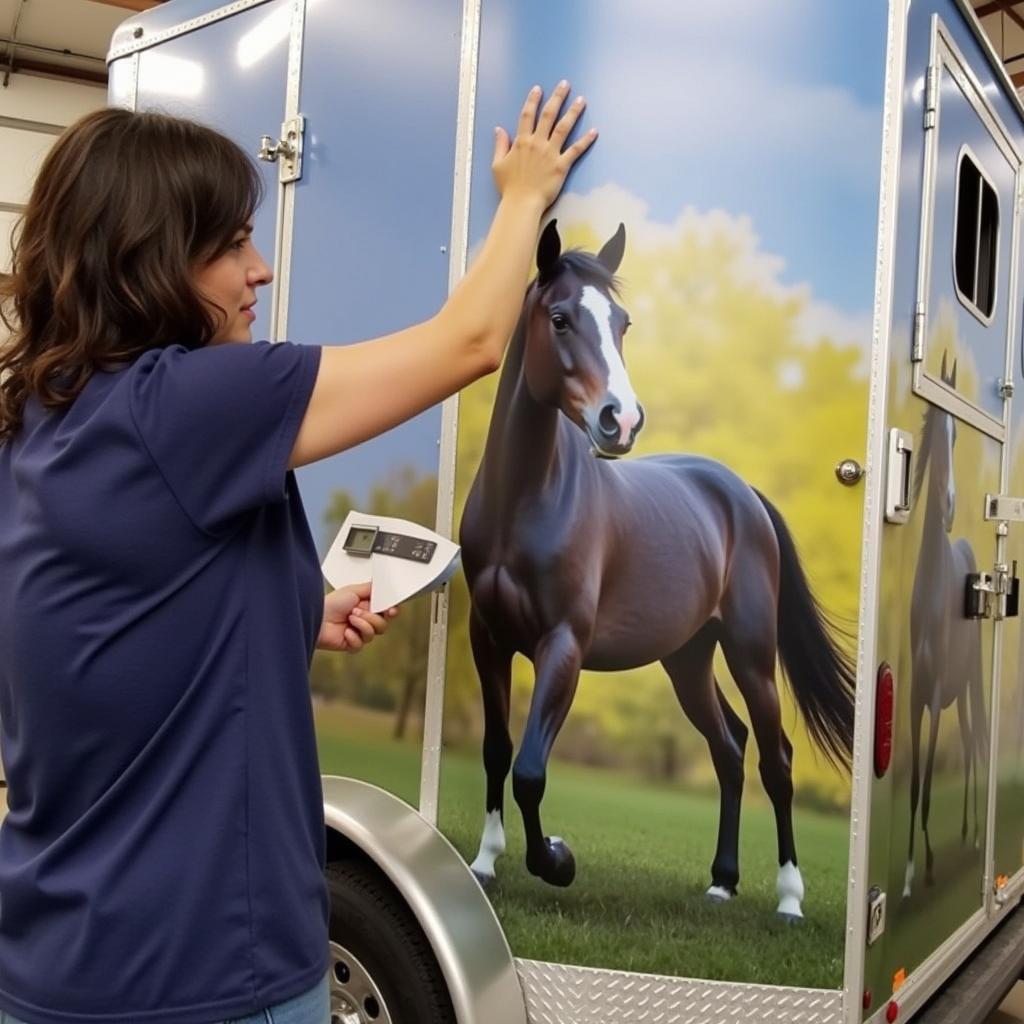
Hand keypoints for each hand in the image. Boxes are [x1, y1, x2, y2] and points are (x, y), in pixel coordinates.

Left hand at [317, 583, 398, 652]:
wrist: (316, 617)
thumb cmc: (331, 603)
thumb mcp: (353, 590)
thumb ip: (371, 588)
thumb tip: (383, 587)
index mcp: (367, 607)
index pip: (386, 612)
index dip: (391, 611)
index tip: (391, 610)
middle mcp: (364, 621)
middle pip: (383, 625)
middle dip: (372, 617)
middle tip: (357, 610)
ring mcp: (358, 633)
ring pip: (373, 634)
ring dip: (361, 624)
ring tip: (349, 618)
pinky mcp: (351, 644)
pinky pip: (360, 644)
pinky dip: (353, 636)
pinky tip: (345, 631)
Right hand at [492, 81, 596, 212]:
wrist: (521, 203)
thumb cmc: (509, 187)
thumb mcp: (498, 164)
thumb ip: (500, 145)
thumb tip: (499, 129)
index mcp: (521, 142)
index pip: (527, 116)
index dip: (533, 101)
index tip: (539, 89)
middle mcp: (537, 143)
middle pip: (548, 115)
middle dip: (557, 98)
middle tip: (565, 85)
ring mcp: (550, 153)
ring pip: (564, 127)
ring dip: (573, 112)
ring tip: (582, 100)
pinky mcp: (561, 166)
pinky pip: (575, 150)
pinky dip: (585, 141)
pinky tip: (594, 131)